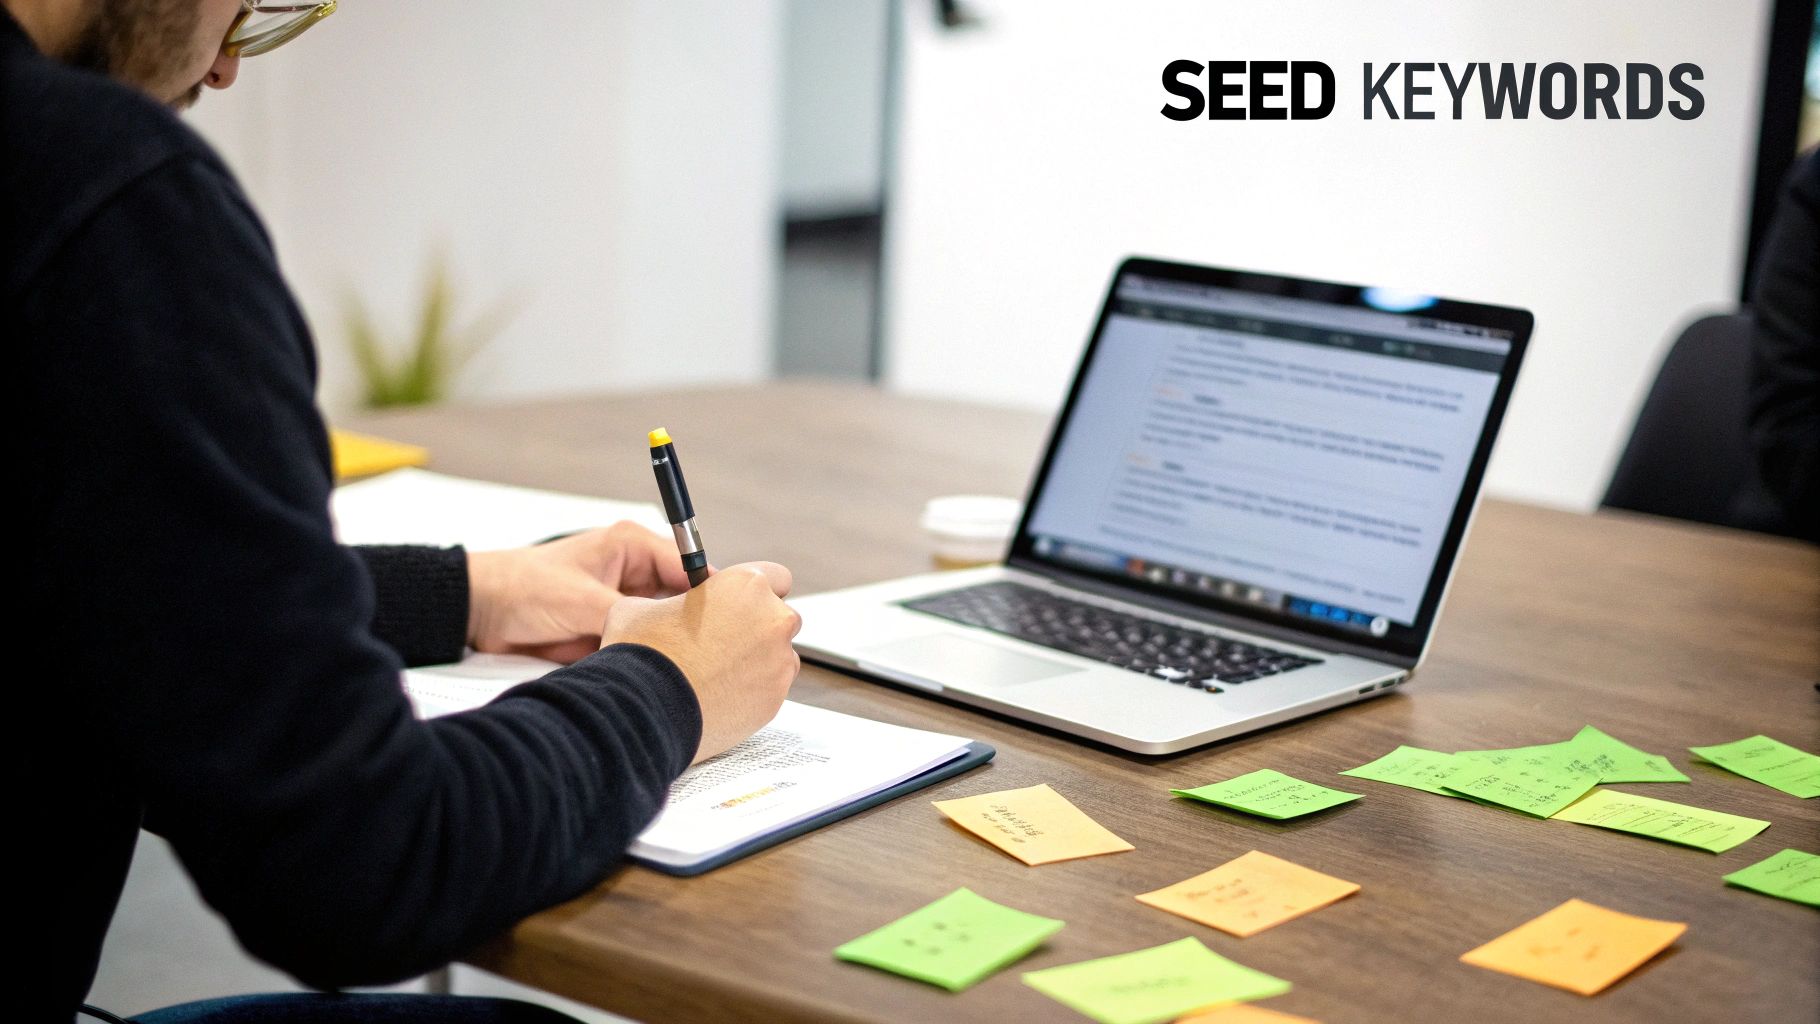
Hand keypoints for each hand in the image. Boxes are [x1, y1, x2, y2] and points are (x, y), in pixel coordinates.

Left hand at [466, 522, 691, 662]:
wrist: (481, 612)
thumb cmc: (524, 587)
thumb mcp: (580, 600)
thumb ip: (627, 617)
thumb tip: (664, 638)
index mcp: (633, 547)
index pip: (690, 566)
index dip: (712, 594)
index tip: (730, 622)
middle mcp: (635, 573)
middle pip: (684, 599)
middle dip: (695, 624)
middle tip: (713, 652)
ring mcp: (625, 604)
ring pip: (666, 626)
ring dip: (671, 645)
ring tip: (690, 667)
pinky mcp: (613, 630)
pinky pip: (644, 645)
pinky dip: (651, 659)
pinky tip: (662, 674)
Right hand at [600, 561, 800, 762]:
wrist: (645, 708)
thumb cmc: (644, 654)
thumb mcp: (642, 607)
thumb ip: (670, 601)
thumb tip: (665, 610)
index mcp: (746, 585)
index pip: (776, 577)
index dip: (757, 591)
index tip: (743, 603)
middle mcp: (772, 619)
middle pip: (781, 618)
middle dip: (760, 628)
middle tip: (726, 642)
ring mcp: (779, 662)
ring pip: (780, 657)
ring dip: (759, 662)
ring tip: (719, 675)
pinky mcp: (776, 699)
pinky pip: (771, 691)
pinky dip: (753, 693)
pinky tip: (721, 696)